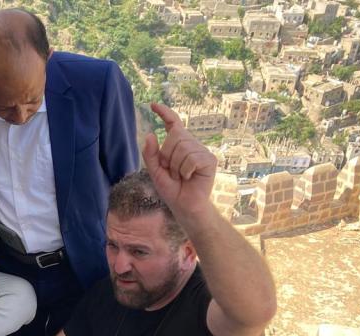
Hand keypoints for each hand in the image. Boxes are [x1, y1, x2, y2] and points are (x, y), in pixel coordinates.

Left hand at [141, 103, 216, 218]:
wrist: (184, 206)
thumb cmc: (171, 190)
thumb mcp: (155, 172)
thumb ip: (151, 155)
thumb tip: (150, 134)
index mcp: (178, 145)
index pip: (173, 123)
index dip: (164, 113)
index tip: (153, 105)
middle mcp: (191, 144)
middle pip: (175, 135)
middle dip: (167, 156)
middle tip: (171, 172)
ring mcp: (202, 151)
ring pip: (183, 148)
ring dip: (176, 167)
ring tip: (181, 177)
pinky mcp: (209, 160)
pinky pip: (191, 158)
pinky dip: (185, 171)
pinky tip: (189, 178)